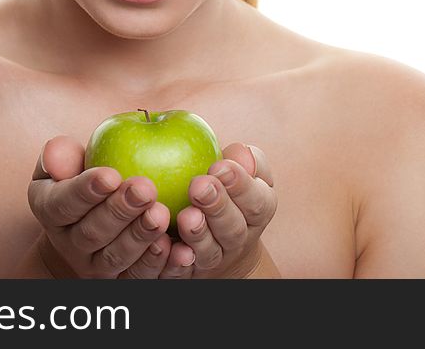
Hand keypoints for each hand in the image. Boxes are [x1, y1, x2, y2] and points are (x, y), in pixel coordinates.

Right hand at [27, 136, 173, 278]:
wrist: (94, 217)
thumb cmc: (85, 175)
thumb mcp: (69, 162)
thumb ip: (63, 155)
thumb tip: (56, 151)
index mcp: (50, 210)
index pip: (63, 203)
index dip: (86, 191)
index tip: (111, 175)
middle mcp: (68, 244)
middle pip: (91, 233)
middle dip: (119, 211)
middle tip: (145, 189)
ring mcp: (94, 266)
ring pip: (115, 257)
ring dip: (139, 236)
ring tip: (161, 213)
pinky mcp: (121, 280)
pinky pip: (138, 277)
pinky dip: (157, 264)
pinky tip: (176, 246)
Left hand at [158, 142, 277, 278]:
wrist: (216, 239)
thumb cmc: (225, 189)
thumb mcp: (238, 170)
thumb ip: (242, 158)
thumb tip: (241, 152)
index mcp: (257, 209)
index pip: (257, 201)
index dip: (240, 185)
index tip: (219, 167)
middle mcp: (239, 238)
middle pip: (233, 228)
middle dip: (217, 206)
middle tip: (199, 186)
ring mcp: (215, 258)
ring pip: (210, 252)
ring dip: (198, 234)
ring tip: (186, 216)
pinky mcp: (189, 273)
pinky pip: (182, 272)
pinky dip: (176, 261)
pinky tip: (167, 246)